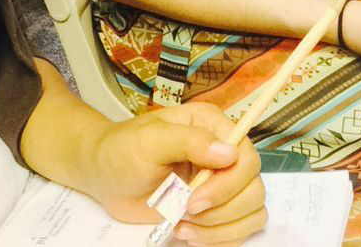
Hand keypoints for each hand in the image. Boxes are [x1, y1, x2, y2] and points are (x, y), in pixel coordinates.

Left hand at [91, 101, 265, 245]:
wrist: (106, 174)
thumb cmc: (124, 150)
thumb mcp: (150, 140)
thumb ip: (189, 141)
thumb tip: (229, 152)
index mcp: (211, 125)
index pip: (246, 155)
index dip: (229, 183)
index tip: (195, 200)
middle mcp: (223, 151)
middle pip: (253, 188)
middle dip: (222, 210)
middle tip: (185, 212)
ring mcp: (222, 182)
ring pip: (252, 212)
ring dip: (220, 229)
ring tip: (183, 227)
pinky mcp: (216, 208)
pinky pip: (239, 230)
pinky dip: (219, 239)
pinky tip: (188, 234)